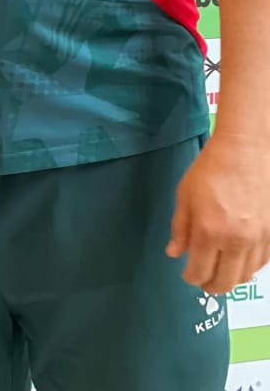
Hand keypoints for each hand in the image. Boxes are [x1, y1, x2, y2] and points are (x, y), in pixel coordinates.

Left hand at [167, 135, 269, 293]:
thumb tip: (174, 253)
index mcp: (208, 231)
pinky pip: (261, 264)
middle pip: (224, 282)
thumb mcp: (185, 195)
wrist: (245, 151)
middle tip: (204, 281)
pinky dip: (248, 267)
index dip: (191, 278)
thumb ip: (180, 227)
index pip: (199, 271)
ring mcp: (258, 240)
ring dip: (231, 278)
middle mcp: (235, 241)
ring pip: (245, 276)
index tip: (187, 275)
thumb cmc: (210, 169)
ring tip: (221, 272)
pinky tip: (239, 260)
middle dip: (211, 285)